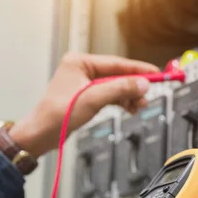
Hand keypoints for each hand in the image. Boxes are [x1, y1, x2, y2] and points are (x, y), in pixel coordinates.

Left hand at [9, 52, 158, 157]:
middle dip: (133, 86)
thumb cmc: (57, 115)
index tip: (156, 73)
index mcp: (79, 62)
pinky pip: (108, 95)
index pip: (116, 63)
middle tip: (148, 95)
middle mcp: (80, 69)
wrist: (41, 134)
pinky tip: (129, 108)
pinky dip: (119, 101)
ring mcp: (82, 83)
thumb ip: (120, 89)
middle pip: (116, 74)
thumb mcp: (93, 99)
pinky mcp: (84, 97)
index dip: (138, 69)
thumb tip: (142, 83)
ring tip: (139, 105)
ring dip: (127, 96)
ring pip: (114, 86)